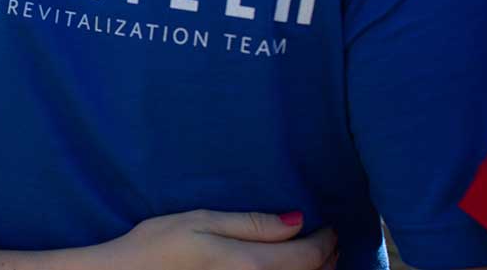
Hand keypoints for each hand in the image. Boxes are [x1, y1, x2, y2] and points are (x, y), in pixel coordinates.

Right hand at [96, 210, 337, 269]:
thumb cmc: (158, 246)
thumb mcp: (202, 221)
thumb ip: (252, 224)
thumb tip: (298, 221)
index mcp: (251, 265)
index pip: (309, 256)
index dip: (326, 240)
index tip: (328, 225)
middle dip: (326, 258)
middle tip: (328, 239)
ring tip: (314, 257)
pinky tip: (285, 269)